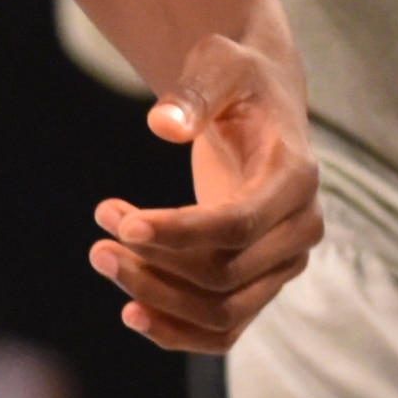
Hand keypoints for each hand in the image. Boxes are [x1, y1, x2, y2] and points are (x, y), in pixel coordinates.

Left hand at [91, 29, 321, 350]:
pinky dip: (179, 331)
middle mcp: (301, 229)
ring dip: (156, 297)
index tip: (121, 225)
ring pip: (222, 311)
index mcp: (296, 177)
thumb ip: (193, 94)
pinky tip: (131, 313)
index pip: (237, 224)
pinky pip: (225, 329)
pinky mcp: (262, 281)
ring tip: (101, 257)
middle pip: (224, 275)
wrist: (259, 102)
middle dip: (154, 263)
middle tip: (97, 240)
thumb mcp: (216, 66)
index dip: (178, 232)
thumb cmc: (235, 79)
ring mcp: (284, 262)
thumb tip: (161, 125)